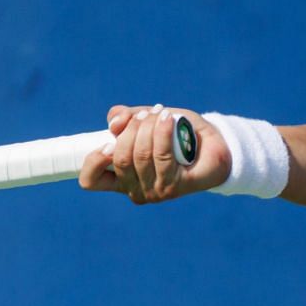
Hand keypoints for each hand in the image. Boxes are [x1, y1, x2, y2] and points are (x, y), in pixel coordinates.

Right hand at [77, 104, 230, 203]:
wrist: (214, 145)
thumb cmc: (176, 133)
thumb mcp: (145, 119)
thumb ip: (125, 118)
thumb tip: (114, 122)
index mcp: (121, 179)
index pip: (91, 180)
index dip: (94, 159)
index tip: (109, 140)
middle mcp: (136, 190)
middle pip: (120, 158)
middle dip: (132, 128)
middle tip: (147, 114)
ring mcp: (156, 192)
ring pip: (141, 155)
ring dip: (148, 126)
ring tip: (160, 113)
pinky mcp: (177, 187)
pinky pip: (163, 156)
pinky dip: (162, 132)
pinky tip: (167, 118)